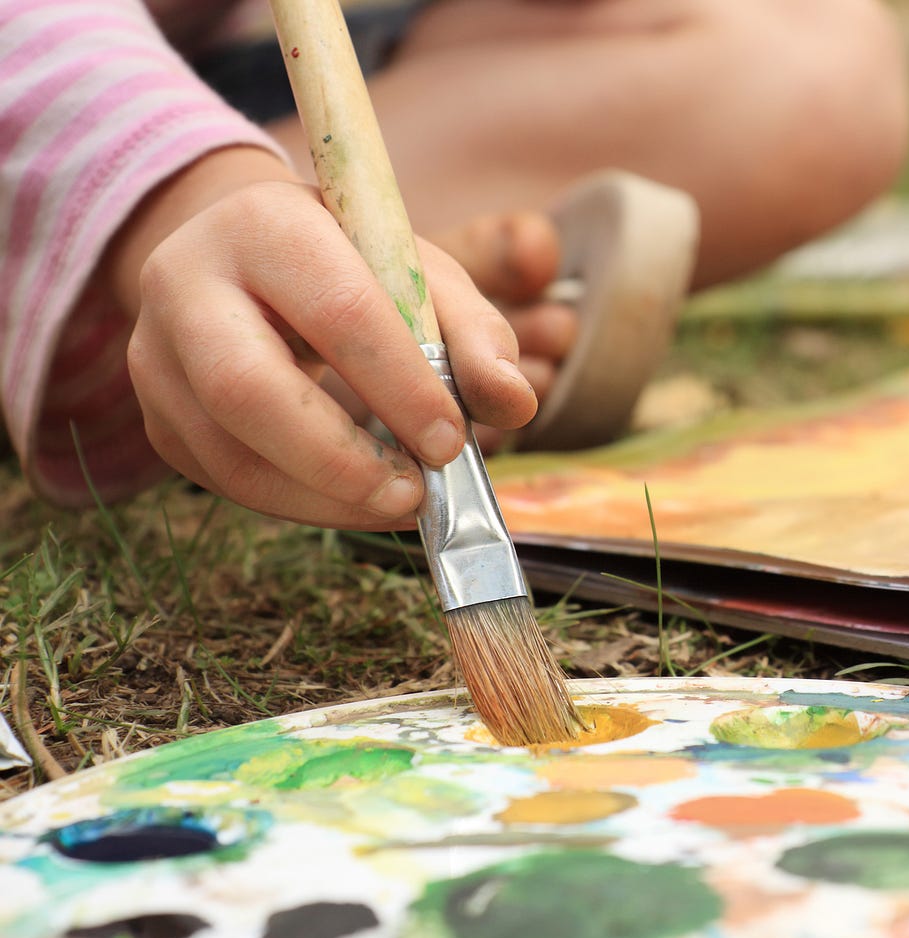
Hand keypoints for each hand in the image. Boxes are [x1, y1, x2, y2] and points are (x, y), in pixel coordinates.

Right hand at [111, 147, 536, 528]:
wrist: (254, 263)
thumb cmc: (352, 267)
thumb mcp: (420, 274)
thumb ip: (475, 333)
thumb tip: (514, 404)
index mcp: (265, 223)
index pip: (335, 308)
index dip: (400, 384)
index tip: (452, 441)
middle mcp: (186, 281)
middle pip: (248, 387)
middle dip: (341, 457)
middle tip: (415, 492)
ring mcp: (156, 355)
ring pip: (227, 450)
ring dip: (324, 496)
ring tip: (398, 504)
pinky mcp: (159, 417)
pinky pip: (223, 480)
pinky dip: (301, 505)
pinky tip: (359, 503)